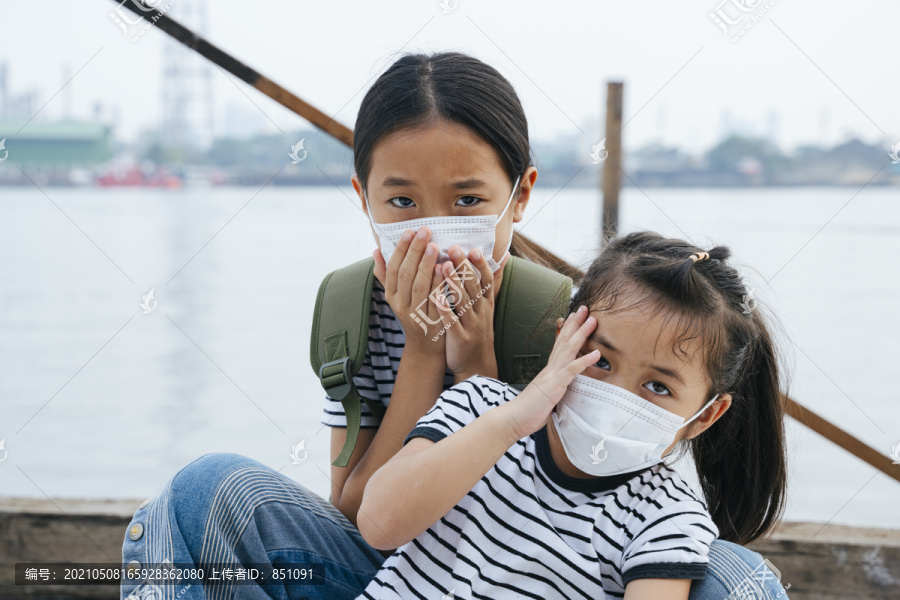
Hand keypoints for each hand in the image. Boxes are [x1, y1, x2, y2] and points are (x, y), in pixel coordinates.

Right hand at [373, 226, 446, 355]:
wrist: (425, 348)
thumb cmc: (413, 315)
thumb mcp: (396, 296)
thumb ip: (386, 275)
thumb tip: (375, 251)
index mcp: (391, 295)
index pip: (393, 268)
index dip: (400, 250)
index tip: (409, 231)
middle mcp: (401, 305)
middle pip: (406, 275)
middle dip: (415, 251)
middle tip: (425, 232)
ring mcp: (416, 314)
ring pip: (419, 287)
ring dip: (426, 265)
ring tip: (434, 246)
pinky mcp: (432, 322)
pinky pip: (435, 301)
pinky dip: (439, 284)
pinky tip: (445, 269)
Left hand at [435, 246, 499, 381]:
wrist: (476, 365)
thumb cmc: (477, 329)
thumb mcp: (487, 305)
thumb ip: (492, 280)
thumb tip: (505, 255)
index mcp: (486, 302)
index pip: (486, 279)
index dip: (480, 264)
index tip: (472, 249)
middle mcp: (480, 311)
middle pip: (473, 286)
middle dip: (464, 266)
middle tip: (453, 248)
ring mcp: (471, 325)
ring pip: (462, 301)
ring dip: (453, 283)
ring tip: (443, 266)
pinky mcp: (460, 338)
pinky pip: (452, 322)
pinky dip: (446, 310)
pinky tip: (437, 298)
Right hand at [503, 305, 599, 439]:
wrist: (514, 418)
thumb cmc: (529, 410)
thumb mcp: (546, 395)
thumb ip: (554, 387)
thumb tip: (561, 387)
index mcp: (550, 370)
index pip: (560, 344)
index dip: (568, 329)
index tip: (575, 316)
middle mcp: (551, 368)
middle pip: (565, 340)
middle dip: (576, 323)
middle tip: (585, 308)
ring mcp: (552, 374)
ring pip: (569, 349)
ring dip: (582, 333)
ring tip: (592, 320)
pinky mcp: (555, 385)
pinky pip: (572, 370)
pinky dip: (585, 360)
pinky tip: (596, 353)